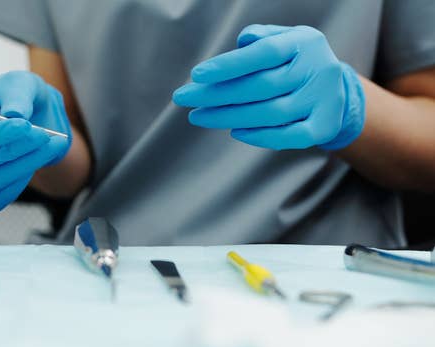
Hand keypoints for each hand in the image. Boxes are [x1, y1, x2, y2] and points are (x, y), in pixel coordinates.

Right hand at [0, 71, 71, 212]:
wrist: (37, 119)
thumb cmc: (22, 97)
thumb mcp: (23, 83)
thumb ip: (18, 94)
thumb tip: (14, 114)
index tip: (25, 126)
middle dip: (9, 152)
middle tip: (42, 135)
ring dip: (24, 164)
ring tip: (50, 143)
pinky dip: (18, 184)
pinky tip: (35, 161)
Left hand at [173, 24, 364, 149]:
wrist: (337, 88)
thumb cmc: (296, 60)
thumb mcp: (284, 38)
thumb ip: (261, 37)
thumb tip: (242, 41)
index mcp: (304, 43)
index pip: (263, 53)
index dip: (229, 65)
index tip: (197, 74)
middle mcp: (317, 70)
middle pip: (260, 86)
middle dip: (217, 94)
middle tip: (184, 98)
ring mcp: (323, 100)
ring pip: (271, 112)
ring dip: (229, 116)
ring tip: (199, 116)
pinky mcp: (324, 126)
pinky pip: (289, 136)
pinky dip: (261, 136)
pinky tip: (235, 132)